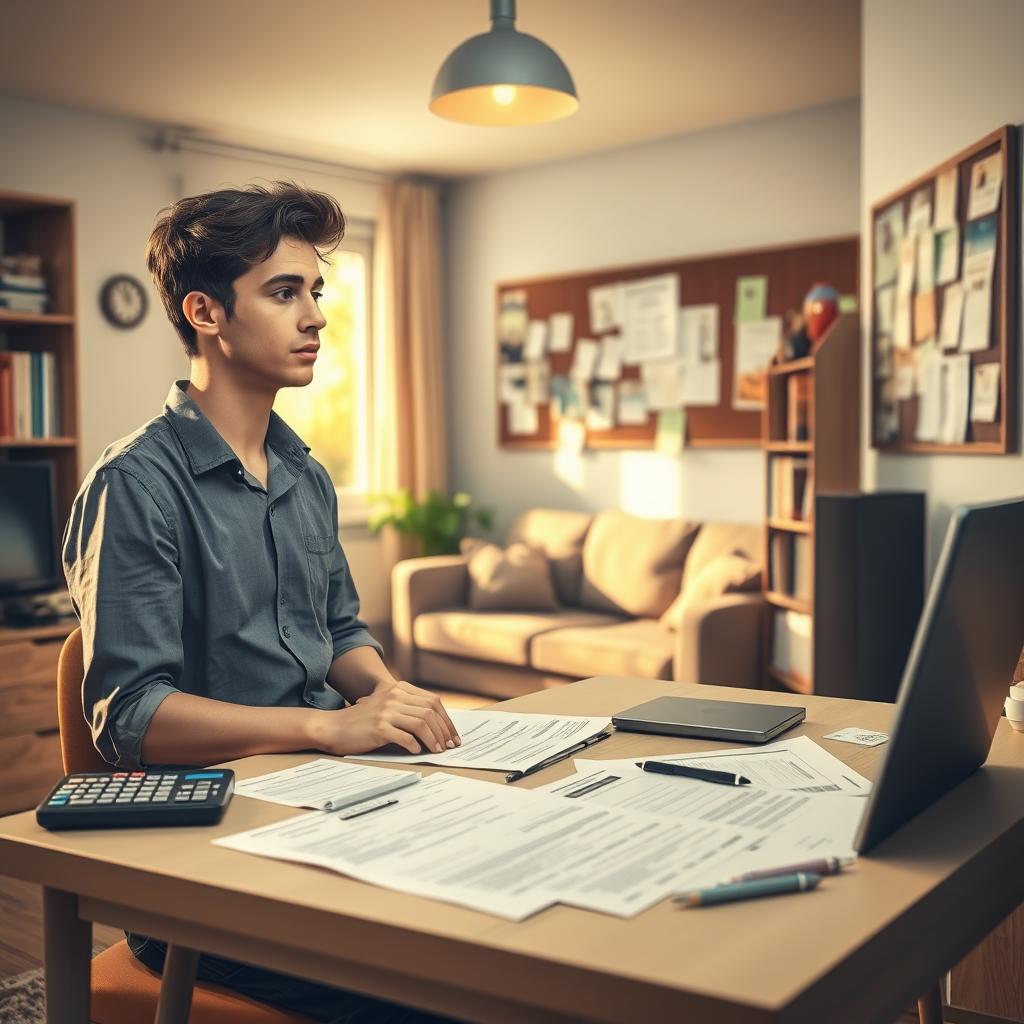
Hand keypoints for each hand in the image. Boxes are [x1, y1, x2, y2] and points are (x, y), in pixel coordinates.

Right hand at [313, 681, 460, 755]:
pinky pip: (406, 737)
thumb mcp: (385, 705)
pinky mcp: (379, 727)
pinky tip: (417, 751)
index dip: (446, 719)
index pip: (433, 701)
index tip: (452, 734)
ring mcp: (387, 711)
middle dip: (444, 730)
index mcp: (398, 689)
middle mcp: (394, 696)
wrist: (334, 727)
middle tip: (450, 745)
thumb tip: (437, 723)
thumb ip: (407, 707)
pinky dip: (415, 746)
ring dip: (434, 739)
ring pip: (422, 724)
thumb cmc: (362, 721)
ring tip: (438, 750)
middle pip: (430, 712)